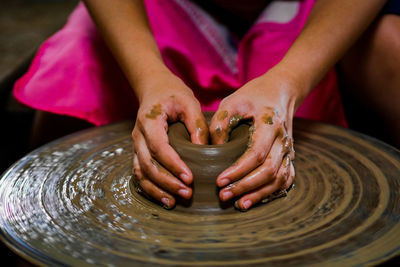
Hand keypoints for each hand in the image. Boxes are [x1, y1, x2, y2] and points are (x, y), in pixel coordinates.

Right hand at [132, 72, 208, 208]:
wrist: (155, 88)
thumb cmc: (173, 95)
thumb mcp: (189, 102)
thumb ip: (196, 125)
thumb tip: (204, 150)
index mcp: (149, 121)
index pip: (159, 147)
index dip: (173, 165)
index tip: (190, 178)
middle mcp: (138, 135)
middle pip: (148, 165)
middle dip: (167, 182)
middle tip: (187, 193)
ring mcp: (136, 145)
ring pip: (141, 173)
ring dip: (157, 189)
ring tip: (174, 202)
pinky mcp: (139, 152)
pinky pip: (140, 174)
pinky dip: (151, 188)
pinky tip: (165, 198)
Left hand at [210, 68, 299, 210]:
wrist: (280, 91)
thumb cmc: (252, 96)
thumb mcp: (232, 102)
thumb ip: (220, 124)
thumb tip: (212, 151)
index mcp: (270, 124)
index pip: (256, 154)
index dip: (238, 170)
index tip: (219, 181)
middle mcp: (283, 139)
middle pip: (269, 170)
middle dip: (246, 186)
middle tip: (224, 196)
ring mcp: (289, 149)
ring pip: (280, 178)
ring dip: (260, 194)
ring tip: (240, 204)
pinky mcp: (289, 155)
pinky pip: (286, 178)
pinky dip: (273, 191)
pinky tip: (257, 198)